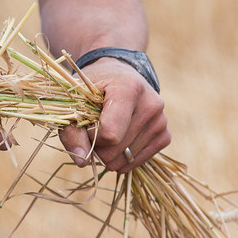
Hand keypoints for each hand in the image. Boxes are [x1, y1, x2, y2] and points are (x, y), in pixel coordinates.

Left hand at [59, 58, 170, 172]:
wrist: (118, 77)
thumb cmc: (93, 88)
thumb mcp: (75, 102)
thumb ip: (72, 131)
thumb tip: (81, 161)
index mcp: (129, 88)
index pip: (110, 133)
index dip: (90, 135)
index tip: (86, 122)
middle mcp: (151, 104)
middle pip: (116, 148)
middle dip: (98, 146)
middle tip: (95, 128)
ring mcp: (161, 121)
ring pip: (126, 158)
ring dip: (109, 153)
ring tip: (107, 131)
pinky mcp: (165, 135)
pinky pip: (138, 161)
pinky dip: (123, 158)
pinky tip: (118, 142)